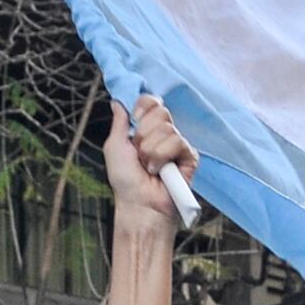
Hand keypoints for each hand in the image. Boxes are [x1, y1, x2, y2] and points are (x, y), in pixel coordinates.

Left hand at [104, 94, 196, 242]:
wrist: (139, 204)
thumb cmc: (125, 180)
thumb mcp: (115, 147)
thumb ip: (119, 122)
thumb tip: (118, 101)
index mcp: (147, 128)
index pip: (152, 101)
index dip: (144, 106)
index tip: (135, 120)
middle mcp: (164, 133)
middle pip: (161, 111)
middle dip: (144, 134)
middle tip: (140, 154)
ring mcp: (178, 144)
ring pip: (167, 128)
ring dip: (151, 150)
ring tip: (149, 167)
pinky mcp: (189, 156)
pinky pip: (178, 142)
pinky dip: (163, 157)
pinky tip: (161, 171)